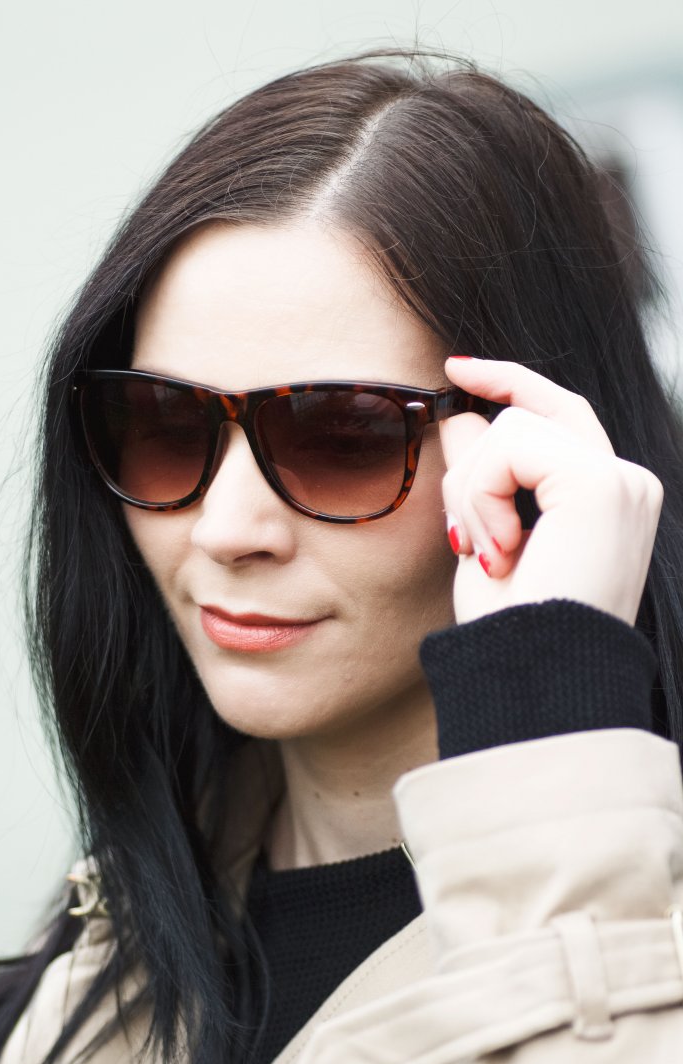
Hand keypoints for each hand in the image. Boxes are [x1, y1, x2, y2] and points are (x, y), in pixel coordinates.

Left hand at [439, 357, 663, 626]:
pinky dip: (482, 496)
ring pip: (513, 428)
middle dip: (487, 412)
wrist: (533, 680)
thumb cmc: (511, 631)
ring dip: (471, 491)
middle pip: (544, 407)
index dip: (513, 385)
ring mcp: (621, 481)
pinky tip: (496, 549)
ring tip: (482, 553)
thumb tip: (459, 418)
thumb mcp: (487, 541)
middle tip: (449, 402)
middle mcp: (627, 485)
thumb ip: (481, 478)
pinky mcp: (600, 484)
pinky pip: (511, 446)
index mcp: (606, 502)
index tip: (459, 370)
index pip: (562, 418)